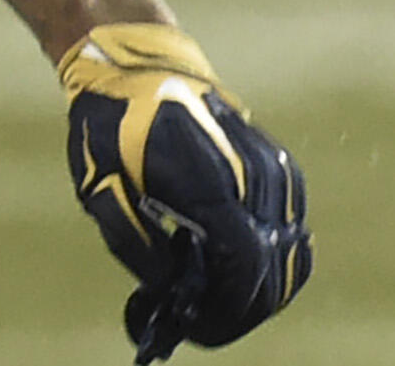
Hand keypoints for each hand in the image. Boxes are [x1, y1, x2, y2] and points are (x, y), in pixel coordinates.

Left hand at [59, 25, 310, 360]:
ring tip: (208, 293)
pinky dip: (272, 259)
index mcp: (209, 180)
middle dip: (238, 310)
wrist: (136, 66)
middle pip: (272, 271)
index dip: (226, 310)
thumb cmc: (110, 125)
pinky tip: (233, 267)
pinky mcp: (278, 167)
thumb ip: (140, 250)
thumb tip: (173, 297)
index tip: (195, 328)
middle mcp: (251, 176)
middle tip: (197, 321)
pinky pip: (291, 229)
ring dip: (256, 289)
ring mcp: (272, 169)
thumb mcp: (103, 191)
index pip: (246, 267)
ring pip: (290, 256)